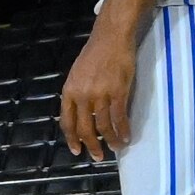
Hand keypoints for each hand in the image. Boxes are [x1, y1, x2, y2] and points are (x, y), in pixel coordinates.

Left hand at [59, 16, 138, 161]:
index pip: (67, 121)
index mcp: (69, 91)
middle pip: (85, 128)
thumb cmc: (95, 54)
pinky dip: (124, 130)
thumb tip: (82, 114)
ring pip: (104, 126)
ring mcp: (100, 95)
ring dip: (111, 141)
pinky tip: (127, 137)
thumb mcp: (78, 74)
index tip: (76, 150)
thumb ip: (78, 94)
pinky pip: (120, 118)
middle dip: (91, 145)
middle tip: (98, 157)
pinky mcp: (118, 92)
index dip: (72, 138)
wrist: (111, 37)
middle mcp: (82, 95)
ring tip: (116, 148)